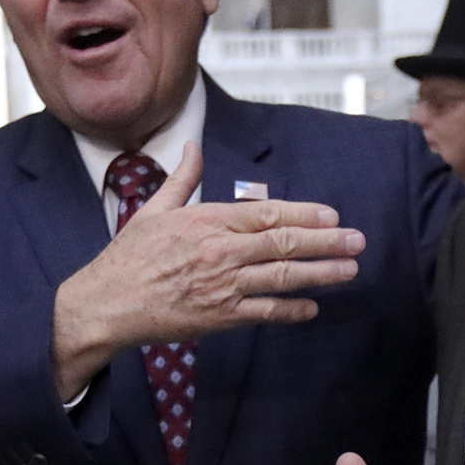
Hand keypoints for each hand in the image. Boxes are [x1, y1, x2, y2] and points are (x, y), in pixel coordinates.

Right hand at [50, 141, 365, 399]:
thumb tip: (193, 146)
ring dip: (321, 274)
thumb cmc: (129, 257)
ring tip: (349, 270)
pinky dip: (292, 310)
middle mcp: (220, 251)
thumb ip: (182, 179)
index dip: (304, 215)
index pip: (267, 214)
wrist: (106, 304)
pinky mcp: (219, 317)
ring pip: (282, 277)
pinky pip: (265, 312)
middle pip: (284, 244)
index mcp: (207, 220)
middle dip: (327, 242)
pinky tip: (313, 307)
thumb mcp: (154, 210)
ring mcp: (222, 285)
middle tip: (358, 240)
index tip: (332, 215)